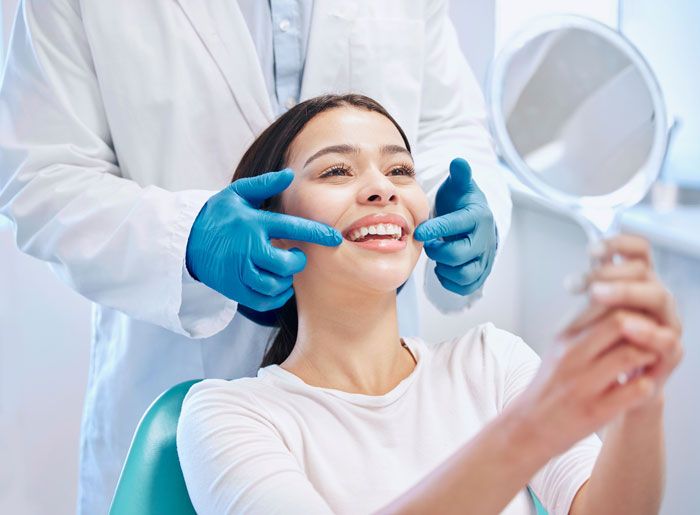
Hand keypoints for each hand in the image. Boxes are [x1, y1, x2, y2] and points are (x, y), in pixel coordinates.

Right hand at [186, 169, 341, 310]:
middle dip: (298, 261)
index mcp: (253, 223)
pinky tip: (278, 286)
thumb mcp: (237, 193)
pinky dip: (276, 297)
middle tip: (296, 256)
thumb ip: (264, 184)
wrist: (184, 239)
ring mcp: (238, 271)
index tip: (335, 239)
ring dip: (287, 281)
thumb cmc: (217, 214)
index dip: (317, 233)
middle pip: (285, 264)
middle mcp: (246, 248)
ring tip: (284, 270)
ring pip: (274, 285)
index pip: (292, 228)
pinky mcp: (232, 288)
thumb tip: (290, 175)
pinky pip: (262, 301)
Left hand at [413, 158, 497, 295]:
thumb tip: (458, 161)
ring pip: (465, 274)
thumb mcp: (459, 186)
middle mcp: (484, 240)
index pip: (457, 225)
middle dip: (438, 251)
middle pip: (459, 254)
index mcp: (477, 217)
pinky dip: (451, 281)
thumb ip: (459, 175)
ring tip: (437, 255)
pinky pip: (466, 286)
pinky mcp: (480, 273)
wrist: (476, 221)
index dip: (437, 229)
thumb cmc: (462, 203)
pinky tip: (442, 268)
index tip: (419, 231)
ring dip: (445, 268)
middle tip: (429, 244)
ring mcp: (484, 259)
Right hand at [509, 235, 682, 456]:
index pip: (602, 301)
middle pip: (620, 321)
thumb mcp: (559, 347)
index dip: (629, 304)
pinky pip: (636, 390)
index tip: (639, 315)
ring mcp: (583, 383)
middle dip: (645, 326)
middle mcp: (570, 355)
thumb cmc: (551, 384)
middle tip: (652, 336)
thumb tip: (617, 301)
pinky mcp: (596, 410)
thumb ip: (586, 325)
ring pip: (631, 353)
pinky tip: (642, 385)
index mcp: (563, 336)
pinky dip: (647, 385)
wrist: (528, 426)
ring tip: (648, 361)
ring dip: (650, 355)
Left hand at [567, 234, 682, 405]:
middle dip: (611, 272)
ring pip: (658, 297)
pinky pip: (668, 337)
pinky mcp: (671, 352)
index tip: (591, 250)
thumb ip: (591, 290)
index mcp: (638, 282)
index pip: (638, 251)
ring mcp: (666, 323)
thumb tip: (577, 274)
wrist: (613, 386)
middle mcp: (655, 297)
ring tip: (598, 295)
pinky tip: (627, 326)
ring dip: (626, 292)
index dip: (619, 243)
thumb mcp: (591, 313)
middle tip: (584, 282)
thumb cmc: (601, 344)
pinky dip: (647, 331)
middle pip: (643, 271)